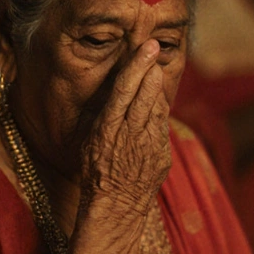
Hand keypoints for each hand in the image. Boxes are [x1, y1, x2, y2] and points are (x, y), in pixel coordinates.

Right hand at [79, 33, 170, 219]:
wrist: (115, 206)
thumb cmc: (96, 172)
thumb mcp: (90, 141)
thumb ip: (104, 115)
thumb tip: (116, 89)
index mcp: (108, 129)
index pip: (124, 90)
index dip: (136, 66)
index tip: (146, 47)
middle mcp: (130, 134)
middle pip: (145, 94)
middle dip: (151, 69)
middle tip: (155, 49)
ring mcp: (149, 145)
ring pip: (158, 107)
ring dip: (157, 89)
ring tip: (155, 72)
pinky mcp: (162, 155)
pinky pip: (162, 126)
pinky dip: (160, 113)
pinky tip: (156, 105)